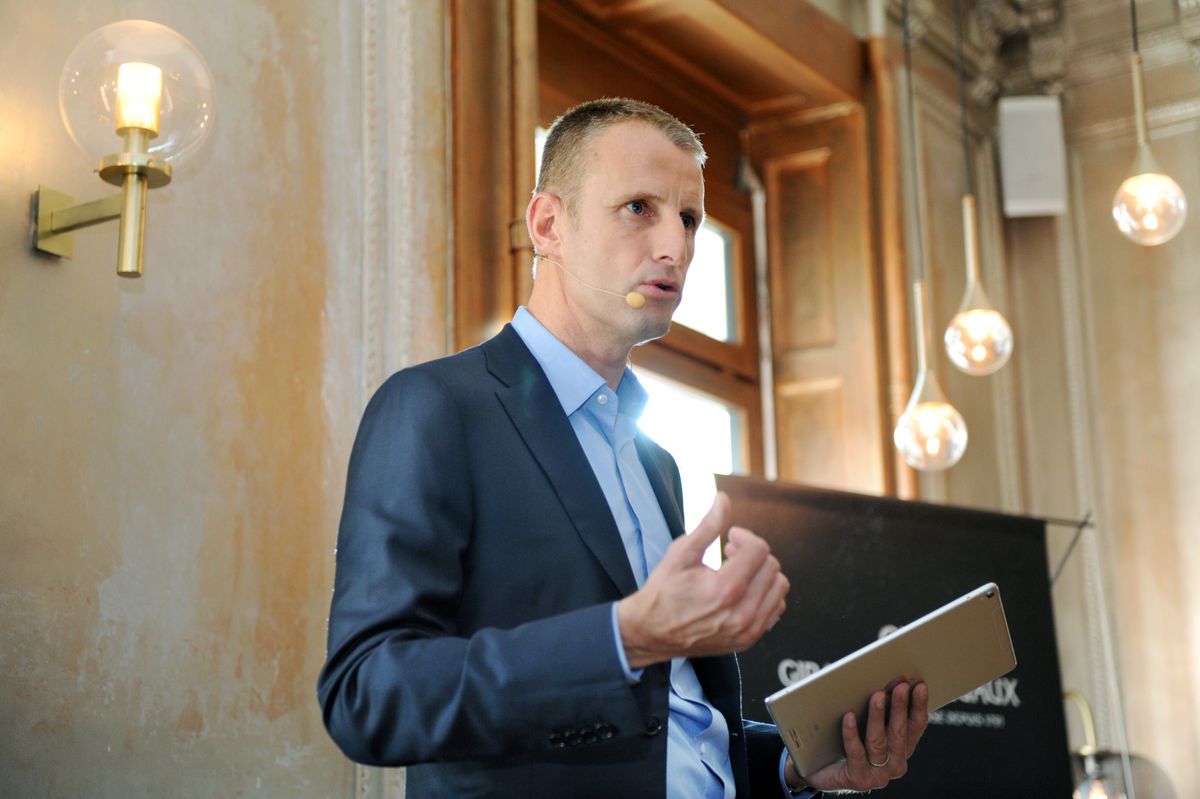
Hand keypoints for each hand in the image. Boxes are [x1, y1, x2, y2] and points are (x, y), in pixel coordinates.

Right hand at [616, 492, 788, 667]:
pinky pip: (775, 607)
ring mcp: (748, 629)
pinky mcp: (749, 638)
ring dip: (762, 572)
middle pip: (771, 566)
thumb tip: (723, 500)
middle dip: (753, 552)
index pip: (759, 549)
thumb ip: (707, 526)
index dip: (745, 536)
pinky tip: (745, 588)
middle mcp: (741, 612)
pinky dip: (765, 592)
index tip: (730, 537)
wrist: (653, 632)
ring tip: (739, 570)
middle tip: (731, 552)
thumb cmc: (663, 593)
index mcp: (725, 589)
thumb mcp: (680, 554)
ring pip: (779, 586)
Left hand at [785, 681, 929, 792]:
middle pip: (899, 732)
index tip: (919, 685)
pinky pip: (856, 753)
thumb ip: (880, 707)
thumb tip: (886, 679)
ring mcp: (878, 774)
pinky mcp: (859, 779)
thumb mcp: (866, 722)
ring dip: (878, 716)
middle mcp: (895, 763)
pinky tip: (848, 716)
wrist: (821, 769)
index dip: (919, 705)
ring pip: (878, 742)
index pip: (915, 725)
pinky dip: (851, 733)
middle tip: (900, 686)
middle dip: (900, 707)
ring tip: (877, 695)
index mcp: (903, 748)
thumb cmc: (844, 740)